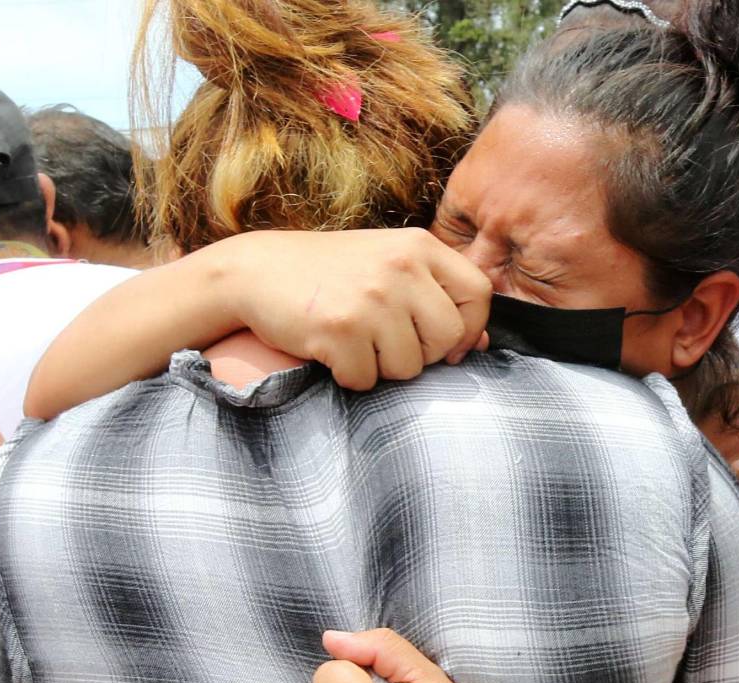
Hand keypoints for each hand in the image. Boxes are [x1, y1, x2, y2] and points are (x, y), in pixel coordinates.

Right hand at [216, 227, 491, 389]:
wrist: (256, 272)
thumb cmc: (332, 274)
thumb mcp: (390, 267)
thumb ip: (437, 297)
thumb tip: (483, 344)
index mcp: (419, 246)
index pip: (479, 294)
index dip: (471, 328)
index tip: (450, 343)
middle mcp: (400, 268)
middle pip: (449, 339)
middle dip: (423, 355)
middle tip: (388, 342)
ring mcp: (371, 299)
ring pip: (409, 367)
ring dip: (383, 367)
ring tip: (356, 340)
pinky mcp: (340, 330)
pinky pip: (367, 380)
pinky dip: (350, 375)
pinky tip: (331, 349)